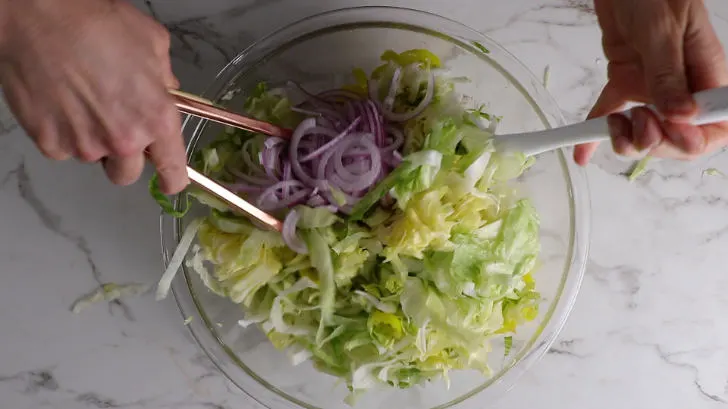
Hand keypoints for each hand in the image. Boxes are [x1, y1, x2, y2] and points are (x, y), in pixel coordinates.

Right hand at [0, 0, 187, 192]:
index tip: (170, 182)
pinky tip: (60, 102)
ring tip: (82, 103)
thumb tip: (166, 90)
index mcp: (156, 119)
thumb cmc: (96, 23)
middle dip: (125, 157)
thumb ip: (164, 76)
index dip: (172, 179)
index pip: (172, 170)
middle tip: (114, 126)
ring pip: (93, 159)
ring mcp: (84, 145)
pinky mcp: (50, 142)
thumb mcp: (151, 42)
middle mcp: (123, 139)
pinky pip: (62, 149)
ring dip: (92, 141)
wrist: (38, 17)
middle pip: (127, 173)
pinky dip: (62, 132)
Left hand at [574, 0, 727, 164]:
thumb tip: (681, 115)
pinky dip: (596, 131)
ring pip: (643, 130)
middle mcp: (681, 85)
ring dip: (626, 138)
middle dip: (655, 141)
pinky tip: (582, 152)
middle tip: (637, 123)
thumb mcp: (663, 30)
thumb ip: (669, 74)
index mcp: (706, 72)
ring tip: (612, 126)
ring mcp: (652, 85)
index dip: (693, 140)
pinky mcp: (625, 79)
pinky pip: (612, 110)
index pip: (713, 125)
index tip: (669, 134)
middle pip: (676, 135)